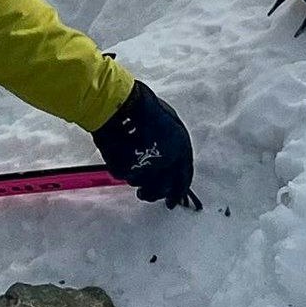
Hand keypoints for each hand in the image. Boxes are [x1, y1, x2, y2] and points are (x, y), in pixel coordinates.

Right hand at [92, 81, 199, 207]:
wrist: (122, 103)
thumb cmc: (145, 106)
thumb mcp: (169, 123)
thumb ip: (174, 144)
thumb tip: (174, 159)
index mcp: (181, 148)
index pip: (184, 176)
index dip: (179, 191)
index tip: (173, 203)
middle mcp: (167, 159)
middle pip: (163, 188)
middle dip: (155, 194)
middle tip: (145, 195)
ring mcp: (147, 164)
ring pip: (144, 186)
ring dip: (139, 185)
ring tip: (132, 179)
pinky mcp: (127, 166)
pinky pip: (126, 175)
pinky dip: (124, 171)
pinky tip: (121, 160)